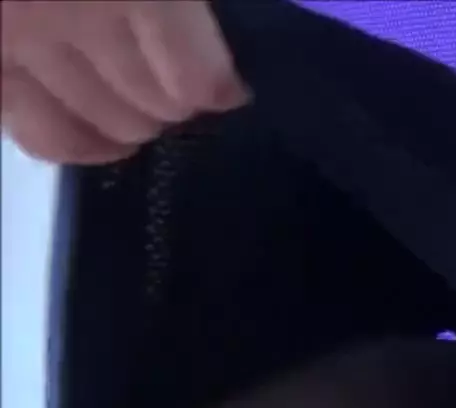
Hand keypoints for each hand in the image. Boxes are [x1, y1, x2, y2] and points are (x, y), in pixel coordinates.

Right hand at [1, 0, 246, 164]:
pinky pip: (33, 131)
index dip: (221, 87)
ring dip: (131, 122)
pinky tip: (94, 135)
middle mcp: (68, 14)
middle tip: (179, 83)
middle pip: (149, 104)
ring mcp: (11, 41)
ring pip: (95, 126)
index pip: (195, 77)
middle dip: (175, 102)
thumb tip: (219, 30)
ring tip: (142, 104)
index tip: (230, 85)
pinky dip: (73, 141)